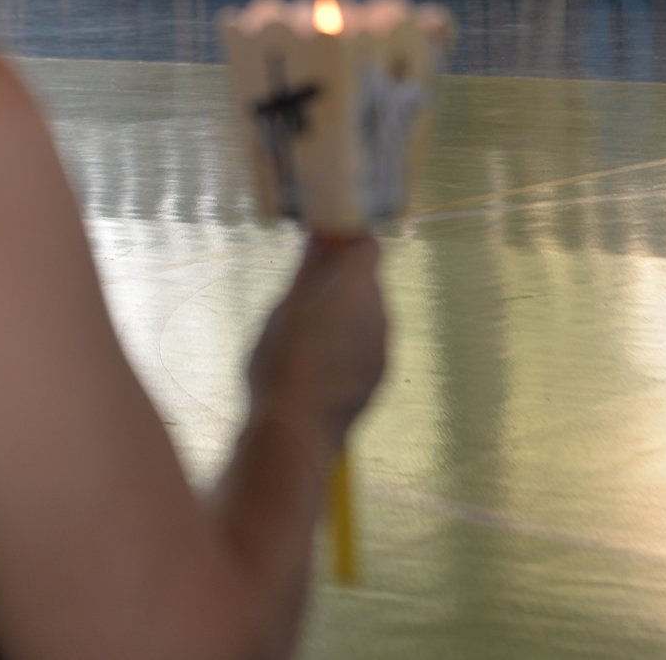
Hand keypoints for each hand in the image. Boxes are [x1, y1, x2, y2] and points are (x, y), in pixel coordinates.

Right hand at [247, 236, 386, 447]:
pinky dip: (349, 345)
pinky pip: (367, 345)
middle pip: (367, 282)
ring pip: (367, 315)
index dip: (348, 242)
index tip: (323, 247)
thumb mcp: (284, 308)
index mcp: (356, 287)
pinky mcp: (380, 377)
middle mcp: (380, 313)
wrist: (297, 428)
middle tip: (304, 296)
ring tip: (306, 336)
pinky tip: (319, 365)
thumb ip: (308, 270)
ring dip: (344, 315)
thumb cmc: (282, 359)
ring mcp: (383, 348)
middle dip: (341, 282)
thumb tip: (320, 235)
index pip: (369, 246)